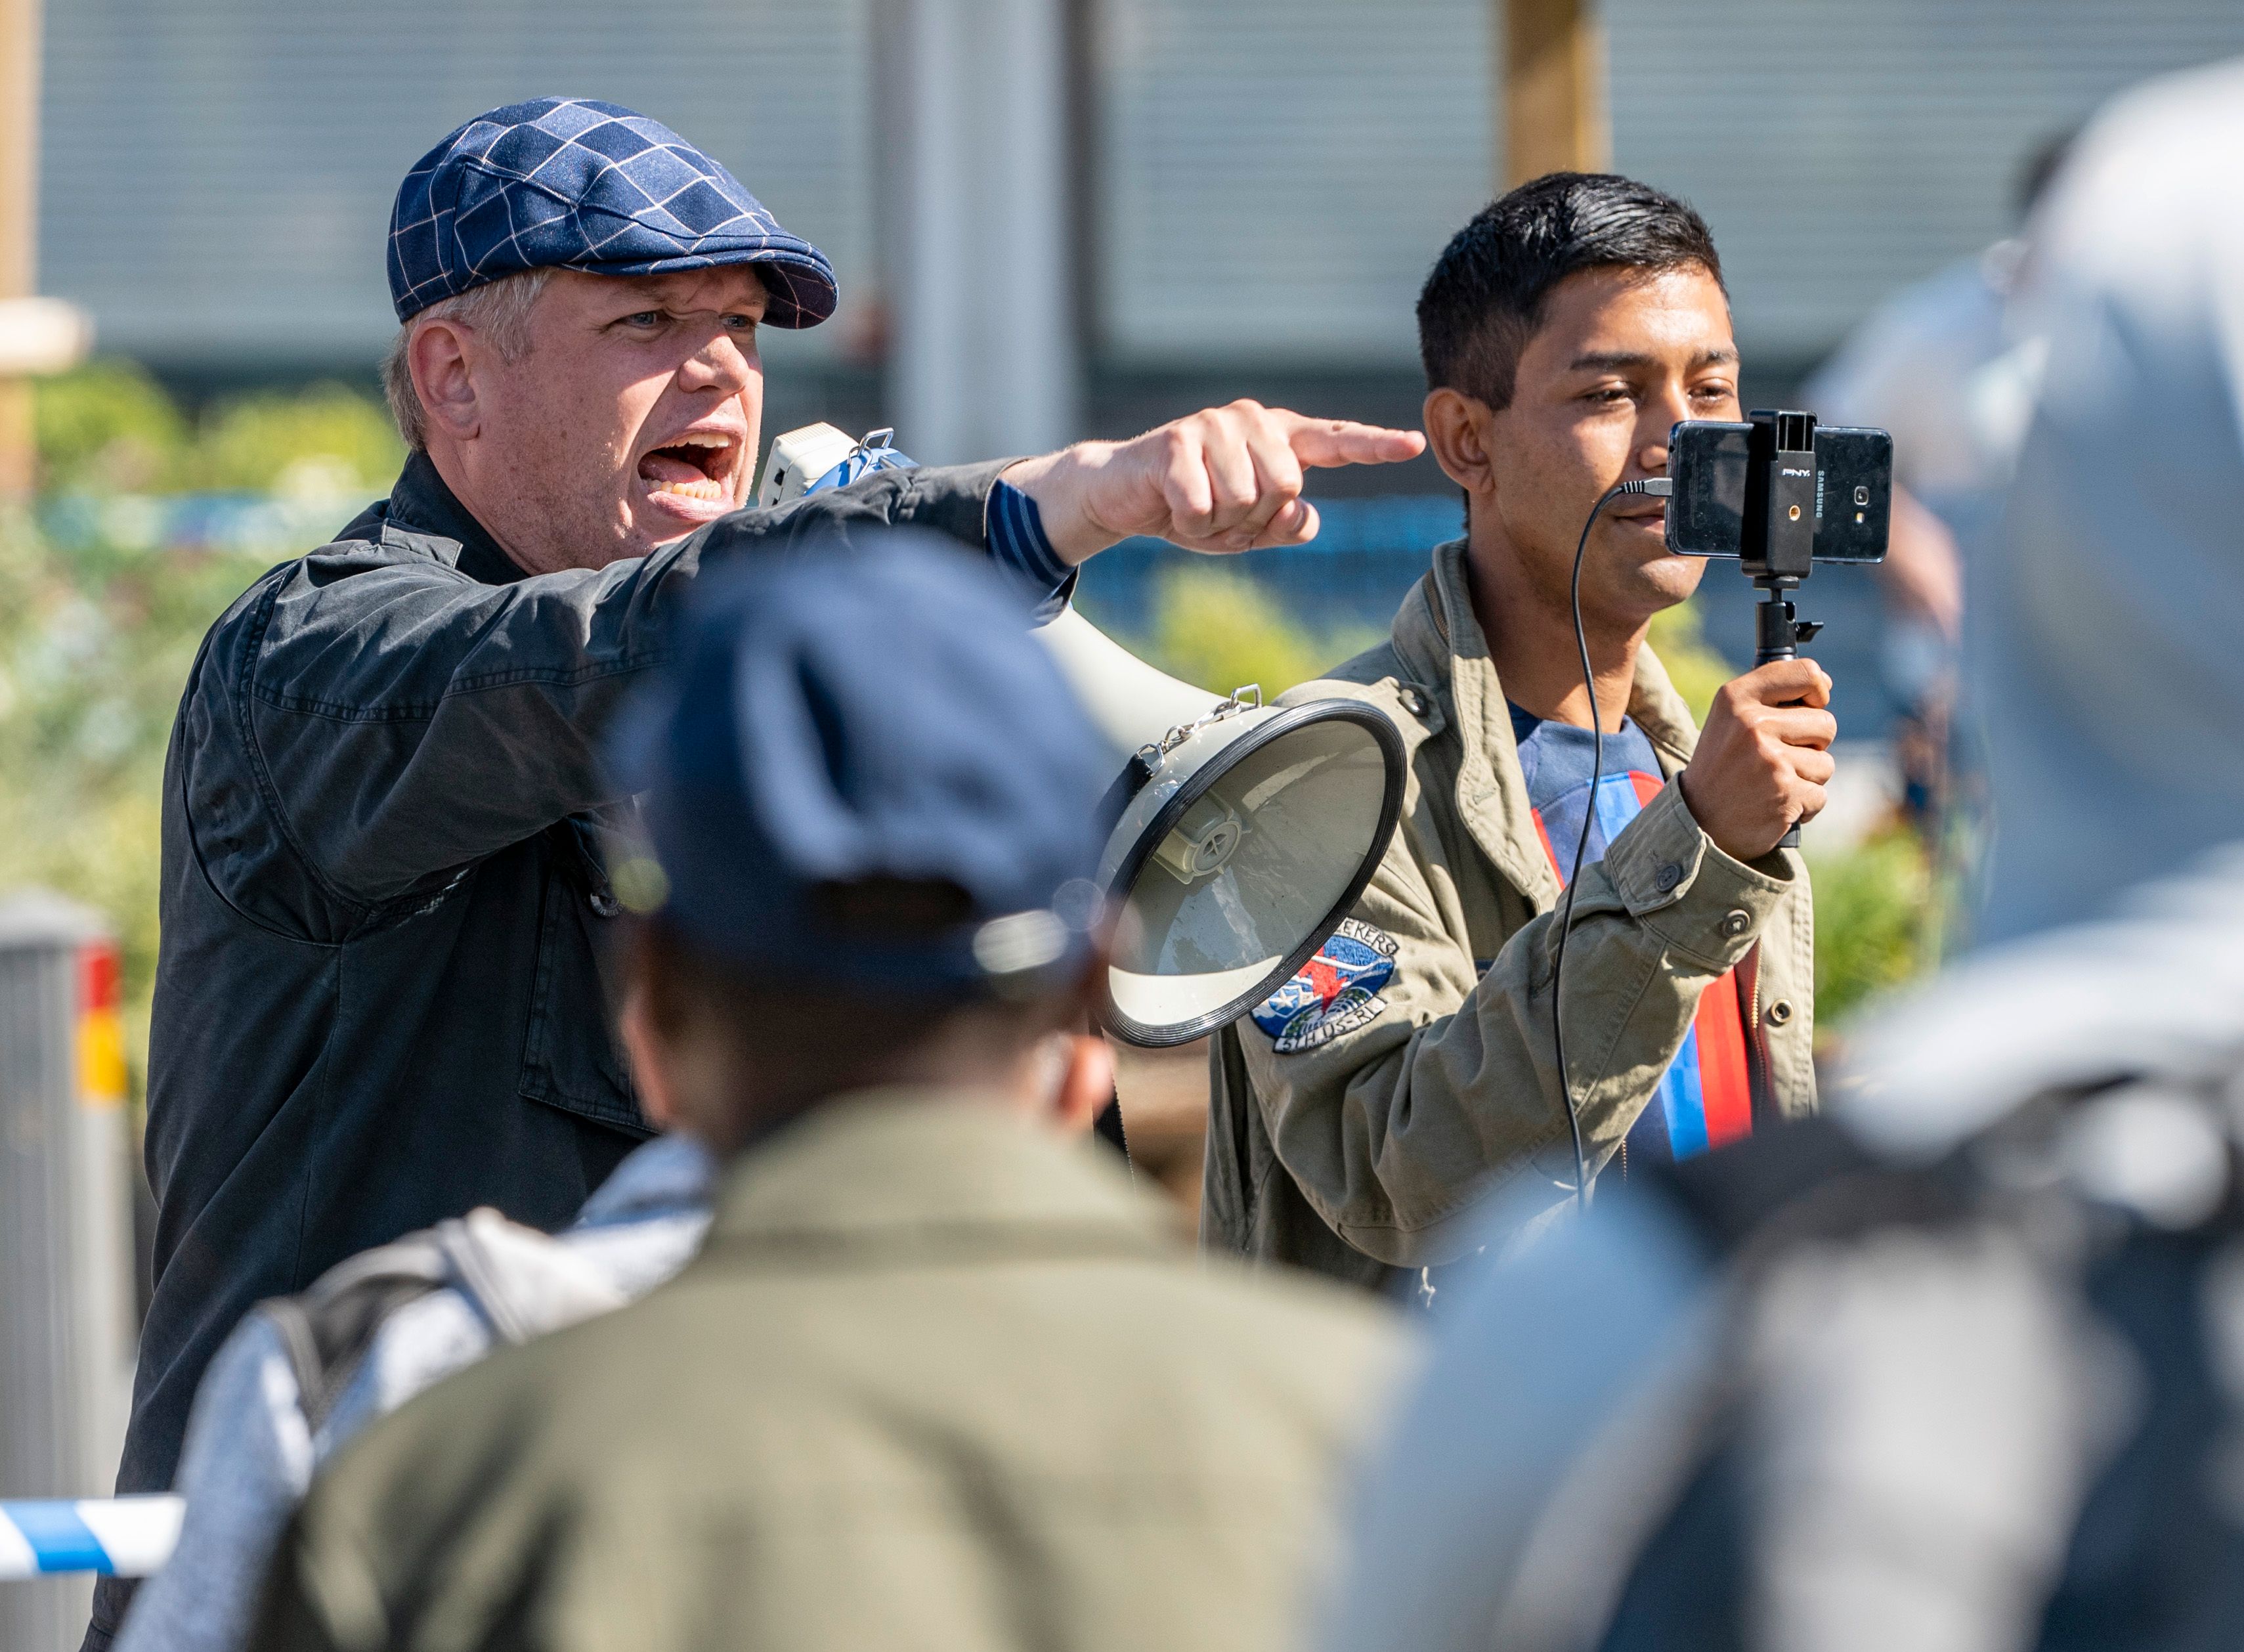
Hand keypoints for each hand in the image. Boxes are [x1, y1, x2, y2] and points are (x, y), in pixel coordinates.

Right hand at [1000, 400, 1424, 564]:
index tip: (1413, 444)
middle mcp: (1251, 421)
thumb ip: (1286, 526)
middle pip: (1289, 486)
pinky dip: (1188, 524)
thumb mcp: (1247, 528)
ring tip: (1195, 507)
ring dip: (1218, 523)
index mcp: (1277, 438)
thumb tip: (1306, 518)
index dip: (1374, 446)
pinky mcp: (1176, 443)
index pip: (1334, 442)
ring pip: (1246, 499)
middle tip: (1221, 513)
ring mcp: (1213, 425)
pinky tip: (1170, 507)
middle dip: (1254, 518)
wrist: (1122, 495)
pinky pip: (1203, 507)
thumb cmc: (1191, 507)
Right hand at [1676, 659, 1836, 861]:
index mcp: (1737, 697)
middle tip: (1776, 759)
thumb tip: (1824, 683)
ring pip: (1825, 763)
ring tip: (1772, 783)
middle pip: (1825, 723)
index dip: (1817, 692)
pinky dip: (1803, 806)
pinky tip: (1775, 805)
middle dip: (1811, 745)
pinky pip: (1820, 794)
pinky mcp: (1786, 793)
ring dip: (1807, 778)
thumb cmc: (1723, 766)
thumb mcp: (1731, 718)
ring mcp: (1770, 759)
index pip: (1807, 674)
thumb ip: (1770, 696)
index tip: (1806, 707)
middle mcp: (1753, 724)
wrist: (1697, 822)